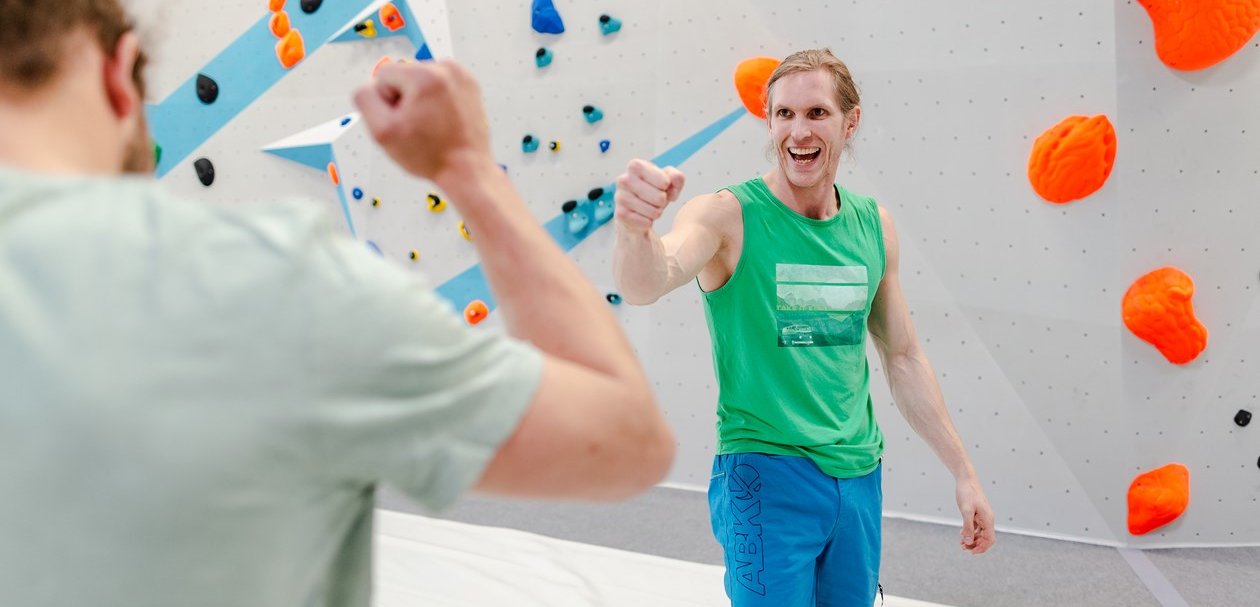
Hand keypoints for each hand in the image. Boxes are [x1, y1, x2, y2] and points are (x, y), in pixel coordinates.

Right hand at [354, 59, 493, 182]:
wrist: (467, 170)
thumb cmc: (430, 155)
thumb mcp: (382, 132)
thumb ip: (365, 99)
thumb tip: (370, 85)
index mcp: (425, 75)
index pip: (383, 75)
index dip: (386, 102)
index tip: (404, 121)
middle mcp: (446, 69)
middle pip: (404, 75)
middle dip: (405, 99)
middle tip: (420, 126)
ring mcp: (461, 76)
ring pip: (421, 79)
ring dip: (420, 100)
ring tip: (432, 125)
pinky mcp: (469, 84)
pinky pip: (439, 85)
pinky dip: (437, 100)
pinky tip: (442, 120)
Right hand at [614, 159, 685, 234]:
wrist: (635, 209)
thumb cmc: (653, 191)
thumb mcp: (668, 181)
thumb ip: (676, 177)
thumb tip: (672, 181)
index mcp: (635, 165)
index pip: (664, 182)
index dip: (667, 187)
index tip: (660, 186)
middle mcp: (624, 179)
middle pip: (660, 198)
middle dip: (662, 201)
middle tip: (654, 199)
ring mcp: (620, 197)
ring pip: (654, 212)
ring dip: (656, 212)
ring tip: (648, 207)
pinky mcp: (620, 214)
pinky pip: (646, 223)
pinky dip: (648, 222)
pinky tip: (642, 216)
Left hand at [956, 478, 995, 553]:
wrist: (966, 479)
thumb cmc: (967, 493)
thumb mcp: (966, 510)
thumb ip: (967, 526)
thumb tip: (968, 541)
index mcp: (988, 519)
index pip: (990, 539)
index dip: (982, 547)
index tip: (971, 551)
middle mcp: (987, 519)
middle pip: (985, 538)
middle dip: (975, 545)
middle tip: (963, 548)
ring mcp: (982, 516)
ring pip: (980, 533)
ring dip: (972, 540)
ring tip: (961, 544)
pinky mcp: (976, 514)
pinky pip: (975, 527)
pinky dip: (969, 532)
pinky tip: (961, 534)